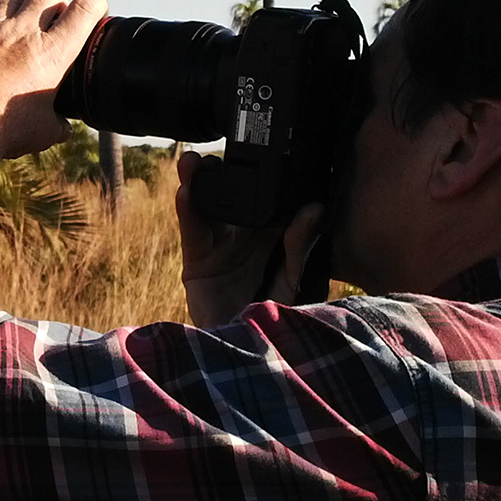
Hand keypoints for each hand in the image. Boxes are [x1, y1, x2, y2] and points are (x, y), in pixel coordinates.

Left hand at [0, 0, 106, 158]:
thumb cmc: (5, 135)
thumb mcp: (45, 132)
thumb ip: (60, 123)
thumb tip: (64, 126)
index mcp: (51, 54)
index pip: (84, 9)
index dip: (94, 4)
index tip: (92, 11)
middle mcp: (21, 33)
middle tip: (54, 10)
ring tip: (24, 3)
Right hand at [175, 150, 325, 325]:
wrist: (246, 356)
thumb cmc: (276, 320)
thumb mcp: (294, 282)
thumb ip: (300, 246)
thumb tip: (314, 208)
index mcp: (274, 237)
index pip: (269, 198)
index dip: (266, 173)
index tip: (266, 144)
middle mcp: (245, 237)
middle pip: (234, 196)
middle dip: (227, 170)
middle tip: (226, 144)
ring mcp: (219, 248)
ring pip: (208, 206)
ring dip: (199, 181)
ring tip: (194, 160)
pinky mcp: (197, 263)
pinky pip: (192, 232)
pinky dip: (188, 211)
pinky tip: (186, 190)